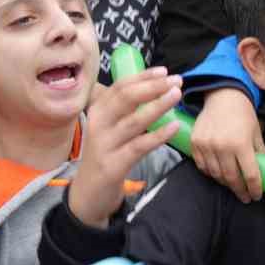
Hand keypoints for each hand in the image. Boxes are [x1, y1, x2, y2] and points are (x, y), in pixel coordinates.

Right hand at [68, 68, 182, 227]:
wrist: (88, 192)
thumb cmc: (106, 153)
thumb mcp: (109, 127)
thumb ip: (125, 109)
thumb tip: (154, 87)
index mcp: (97, 111)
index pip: (120, 87)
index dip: (142, 77)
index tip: (163, 71)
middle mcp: (98, 124)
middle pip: (125, 99)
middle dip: (152, 87)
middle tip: (176, 80)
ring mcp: (104, 145)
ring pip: (134, 121)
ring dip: (158, 106)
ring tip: (176, 95)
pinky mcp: (114, 165)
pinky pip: (139, 146)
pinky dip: (158, 135)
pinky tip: (174, 126)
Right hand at [190, 87, 264, 202]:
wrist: (223, 96)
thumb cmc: (243, 114)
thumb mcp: (257, 133)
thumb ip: (261, 153)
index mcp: (241, 144)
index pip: (250, 175)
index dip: (255, 189)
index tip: (256, 196)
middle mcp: (222, 146)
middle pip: (231, 179)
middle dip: (240, 191)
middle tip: (245, 197)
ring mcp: (207, 145)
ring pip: (215, 175)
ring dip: (225, 183)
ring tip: (233, 186)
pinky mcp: (195, 143)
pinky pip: (202, 166)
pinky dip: (210, 173)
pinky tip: (218, 174)